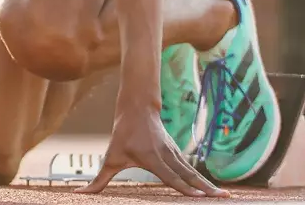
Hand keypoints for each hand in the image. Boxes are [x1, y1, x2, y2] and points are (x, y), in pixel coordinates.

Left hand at [80, 104, 225, 197]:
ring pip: (193, 171)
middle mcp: (167, 155)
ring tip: (225, 197)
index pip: (171, 176)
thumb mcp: (110, 157)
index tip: (200, 196)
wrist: (137, 108)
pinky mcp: (178, 152)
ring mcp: (175, 153)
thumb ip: (99, 180)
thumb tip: (80, 194)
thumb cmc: (123, 134)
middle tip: (224, 198)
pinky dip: (202, 179)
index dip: (185, 188)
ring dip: (208, 185)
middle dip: (206, 188)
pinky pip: (191, 168)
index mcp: (153, 157)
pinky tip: (213, 190)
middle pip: (189, 175)